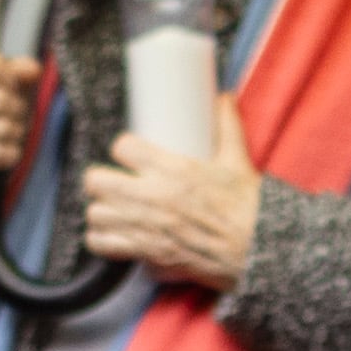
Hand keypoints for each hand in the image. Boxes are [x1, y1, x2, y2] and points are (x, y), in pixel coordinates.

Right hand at [0, 46, 35, 186]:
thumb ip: (13, 69)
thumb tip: (33, 70)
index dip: (13, 77)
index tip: (13, 86)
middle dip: (18, 107)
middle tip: (20, 112)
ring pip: (0, 128)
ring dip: (17, 131)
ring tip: (15, 130)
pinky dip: (10, 153)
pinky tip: (8, 150)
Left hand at [79, 97, 262, 290]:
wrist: (256, 249)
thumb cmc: (246, 205)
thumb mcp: (237, 159)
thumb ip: (227, 126)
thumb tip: (223, 97)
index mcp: (172, 169)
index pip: (122, 147)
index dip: (123, 148)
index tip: (128, 153)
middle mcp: (153, 197)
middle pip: (96, 180)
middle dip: (100, 179)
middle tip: (112, 180)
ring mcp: (146, 227)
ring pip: (95, 214)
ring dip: (100, 210)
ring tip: (111, 208)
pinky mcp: (146, 253)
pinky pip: (101, 244)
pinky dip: (101, 239)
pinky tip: (112, 234)